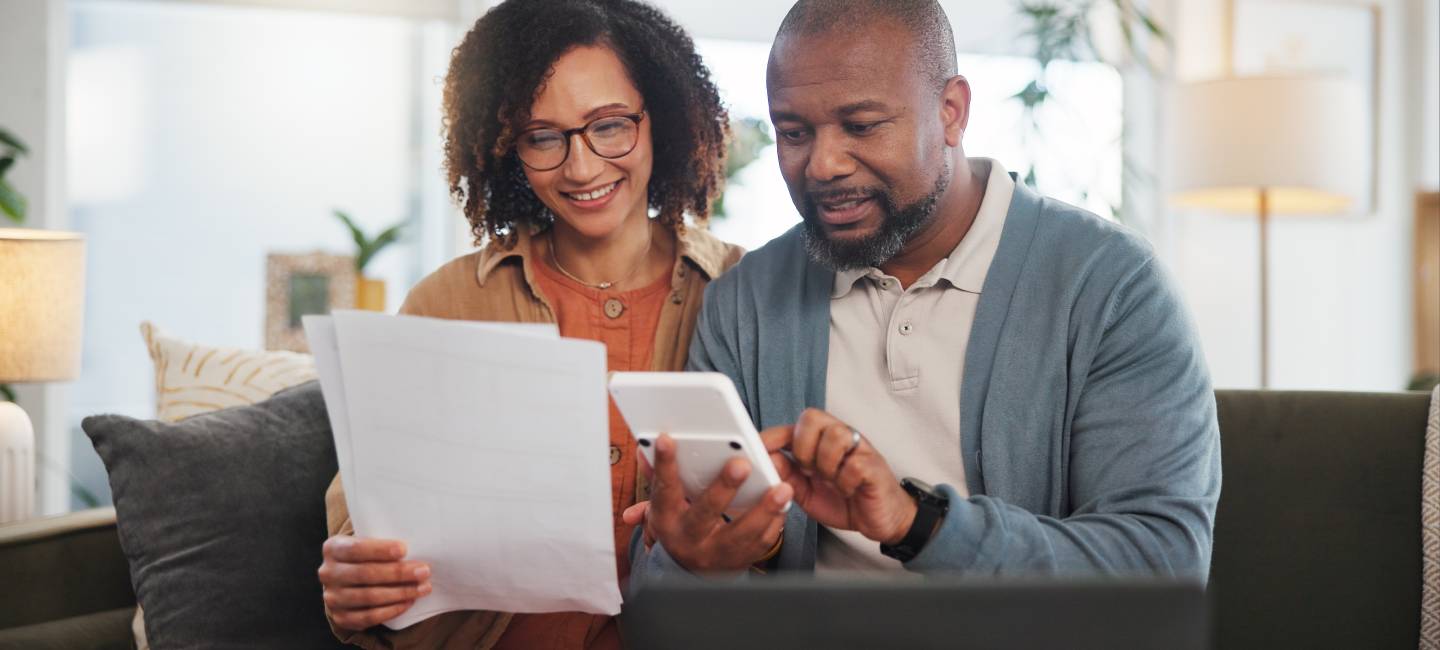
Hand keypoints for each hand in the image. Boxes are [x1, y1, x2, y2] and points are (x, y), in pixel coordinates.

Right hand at [317, 536, 431, 630]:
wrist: (346, 581)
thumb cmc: (365, 556)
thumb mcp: (366, 542)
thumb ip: (382, 543)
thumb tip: (417, 547)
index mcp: (333, 548)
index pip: (356, 548)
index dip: (380, 550)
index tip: (404, 550)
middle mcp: (328, 573)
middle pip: (366, 574)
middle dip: (398, 573)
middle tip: (423, 571)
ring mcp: (332, 598)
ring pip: (369, 597)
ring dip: (401, 593)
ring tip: (423, 588)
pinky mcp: (341, 617)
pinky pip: (369, 617)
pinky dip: (392, 610)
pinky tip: (409, 602)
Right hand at [629, 434, 791, 572]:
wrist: (691, 573)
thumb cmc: (679, 527)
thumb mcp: (664, 506)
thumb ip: (658, 477)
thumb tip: (643, 450)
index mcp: (667, 520)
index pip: (664, 490)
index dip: (664, 465)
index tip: (668, 439)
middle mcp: (689, 538)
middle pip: (705, 512)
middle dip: (724, 488)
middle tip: (741, 464)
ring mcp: (715, 553)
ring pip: (741, 532)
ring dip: (764, 509)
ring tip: (782, 488)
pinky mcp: (739, 561)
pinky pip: (759, 544)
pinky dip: (774, 524)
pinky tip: (784, 505)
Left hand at [762, 408, 915, 544]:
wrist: (881, 519)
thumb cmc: (846, 500)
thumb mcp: (806, 491)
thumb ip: (787, 475)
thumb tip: (766, 460)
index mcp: (822, 442)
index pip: (796, 425)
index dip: (775, 435)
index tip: (757, 448)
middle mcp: (841, 438)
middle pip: (814, 418)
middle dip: (803, 448)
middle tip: (808, 471)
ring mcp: (860, 450)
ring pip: (836, 435)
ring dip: (826, 464)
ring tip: (831, 481)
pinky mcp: (874, 466)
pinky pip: (854, 464)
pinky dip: (845, 481)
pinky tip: (847, 490)